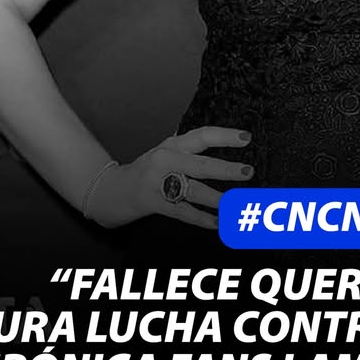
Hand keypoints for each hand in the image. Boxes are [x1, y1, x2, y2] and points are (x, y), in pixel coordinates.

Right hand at [85, 126, 252, 228]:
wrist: (111, 189)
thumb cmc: (146, 170)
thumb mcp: (165, 152)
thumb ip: (189, 150)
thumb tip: (222, 147)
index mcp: (172, 145)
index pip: (202, 136)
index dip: (225, 136)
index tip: (247, 138)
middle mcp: (166, 160)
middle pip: (201, 165)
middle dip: (226, 170)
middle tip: (248, 172)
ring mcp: (158, 182)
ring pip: (194, 191)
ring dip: (217, 200)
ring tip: (236, 205)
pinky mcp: (152, 203)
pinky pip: (182, 212)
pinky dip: (201, 219)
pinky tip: (217, 223)